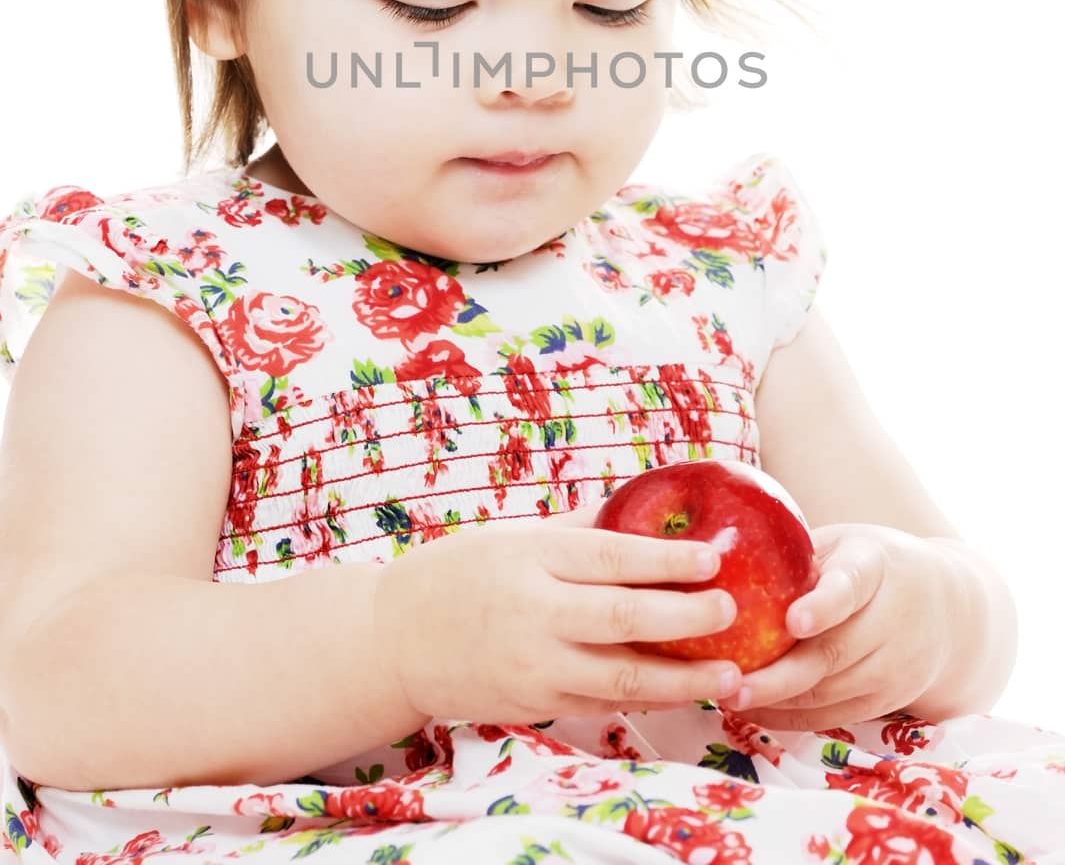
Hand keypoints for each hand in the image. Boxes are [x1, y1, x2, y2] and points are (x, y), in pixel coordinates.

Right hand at [372, 499, 742, 724]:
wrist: (393, 641)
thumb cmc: (460, 573)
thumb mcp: (514, 536)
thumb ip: (580, 530)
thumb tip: (646, 503)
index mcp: (531, 556)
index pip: (611, 557)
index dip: (667, 558)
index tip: (715, 557)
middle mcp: (533, 612)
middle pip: (623, 619)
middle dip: (686, 618)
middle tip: (733, 611)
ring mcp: (532, 667)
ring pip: (621, 679)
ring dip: (682, 679)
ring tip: (731, 674)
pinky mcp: (532, 706)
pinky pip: (601, 705)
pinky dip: (648, 700)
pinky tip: (685, 693)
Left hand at [716, 523, 952, 729]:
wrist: (951, 611)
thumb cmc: (874, 565)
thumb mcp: (846, 543)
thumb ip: (801, 554)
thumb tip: (726, 560)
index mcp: (874, 567)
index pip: (850, 587)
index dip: (823, 606)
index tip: (793, 621)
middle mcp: (891, 620)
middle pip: (833, 654)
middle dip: (779, 675)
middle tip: (732, 682)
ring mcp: (895, 666)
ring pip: (831, 693)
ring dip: (778, 701)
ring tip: (728, 696)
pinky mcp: (889, 700)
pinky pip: (836, 716)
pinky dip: (794, 718)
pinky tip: (755, 712)